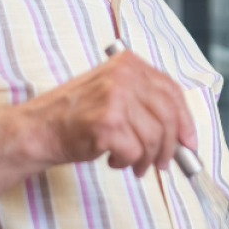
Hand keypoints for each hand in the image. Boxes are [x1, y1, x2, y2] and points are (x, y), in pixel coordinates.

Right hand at [31, 49, 196, 175]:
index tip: (189, 142)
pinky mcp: (108, 123)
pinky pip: (135, 151)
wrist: (39, 128)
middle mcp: (124, 75)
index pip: (171, 91)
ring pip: (154, 138)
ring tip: (132, 164)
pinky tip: (112, 159)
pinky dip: (127, 162)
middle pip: (167, 116)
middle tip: (162, 164)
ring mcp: (116, 97)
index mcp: (129, 63)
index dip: (185, 120)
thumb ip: (145, 103)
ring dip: (146, 159)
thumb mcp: (113, 94)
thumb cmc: (77, 116)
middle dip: (169, 146)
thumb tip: (182, 134)